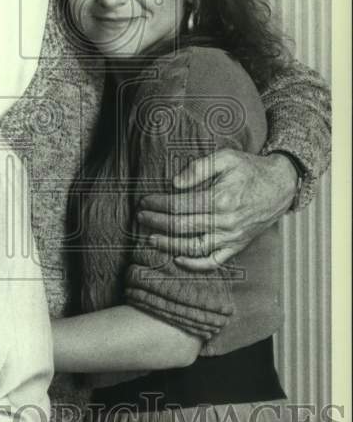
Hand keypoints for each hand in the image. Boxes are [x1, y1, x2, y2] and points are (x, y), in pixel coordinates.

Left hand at [136, 149, 296, 269]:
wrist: (280, 185)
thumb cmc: (250, 169)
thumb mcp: (227, 157)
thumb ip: (200, 168)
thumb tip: (175, 183)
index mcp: (221, 198)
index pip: (179, 205)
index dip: (158, 204)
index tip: (144, 201)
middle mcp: (226, 221)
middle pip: (182, 226)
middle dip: (156, 222)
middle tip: (140, 217)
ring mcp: (232, 236)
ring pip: (194, 247)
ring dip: (169, 245)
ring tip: (151, 239)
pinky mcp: (237, 245)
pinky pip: (214, 261)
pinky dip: (195, 264)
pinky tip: (178, 259)